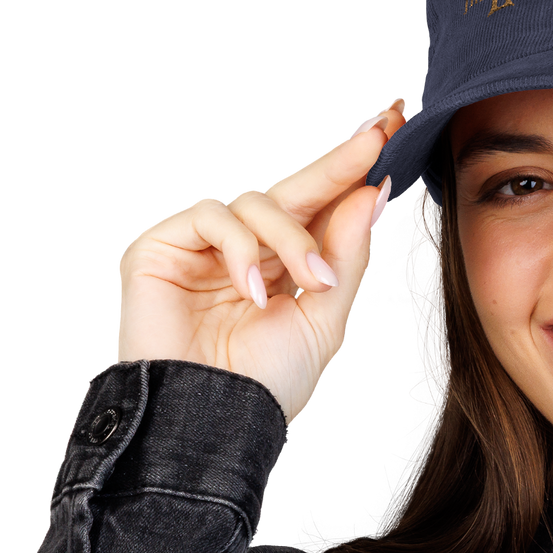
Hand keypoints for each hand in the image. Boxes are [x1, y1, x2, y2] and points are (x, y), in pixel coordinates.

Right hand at [115, 97, 406, 423]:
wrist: (214, 422)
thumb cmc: (265, 383)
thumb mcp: (324, 320)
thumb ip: (346, 257)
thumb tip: (372, 193)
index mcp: (284, 264)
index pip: (320, 207)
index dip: (351, 171)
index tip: (392, 130)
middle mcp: (245, 248)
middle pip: (292, 188)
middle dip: (336, 164)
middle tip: (374, 141)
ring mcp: (201, 245)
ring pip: (255, 200)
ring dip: (291, 238)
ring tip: (308, 283)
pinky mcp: (160, 245)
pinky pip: (211, 214)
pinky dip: (241, 248)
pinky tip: (252, 290)